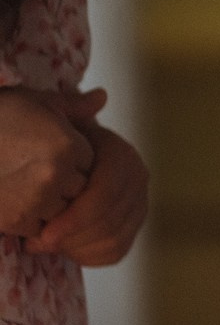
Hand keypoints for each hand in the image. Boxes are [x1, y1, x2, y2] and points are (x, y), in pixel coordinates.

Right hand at [0, 87, 97, 238]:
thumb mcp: (33, 102)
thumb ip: (72, 105)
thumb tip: (103, 97)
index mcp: (66, 144)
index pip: (91, 162)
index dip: (74, 159)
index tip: (51, 153)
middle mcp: (55, 173)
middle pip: (79, 188)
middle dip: (64, 183)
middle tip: (34, 170)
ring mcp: (36, 199)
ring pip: (61, 211)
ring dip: (48, 204)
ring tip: (23, 185)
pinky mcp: (15, 219)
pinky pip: (38, 228)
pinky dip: (28, 219)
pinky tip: (11, 200)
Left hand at [28, 123, 149, 266]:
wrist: (64, 155)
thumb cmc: (47, 135)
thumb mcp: (50, 116)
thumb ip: (70, 109)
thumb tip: (100, 96)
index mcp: (121, 154)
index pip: (105, 194)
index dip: (75, 218)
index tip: (42, 233)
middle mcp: (138, 178)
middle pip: (111, 221)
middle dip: (72, 237)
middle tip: (38, 242)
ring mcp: (139, 202)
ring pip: (115, 238)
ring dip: (77, 248)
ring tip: (45, 244)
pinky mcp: (132, 223)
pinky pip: (116, 250)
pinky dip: (89, 256)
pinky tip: (63, 248)